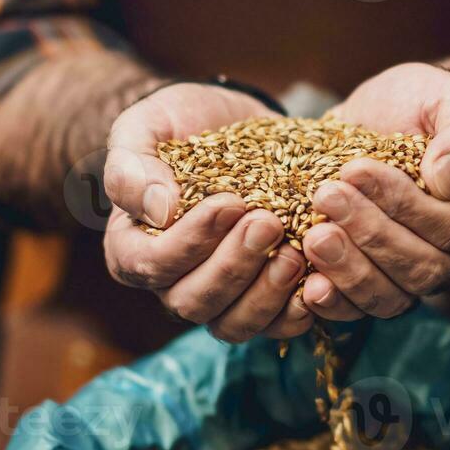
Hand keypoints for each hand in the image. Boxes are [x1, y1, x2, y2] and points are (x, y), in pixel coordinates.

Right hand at [101, 83, 311, 341]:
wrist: (235, 123)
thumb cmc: (181, 123)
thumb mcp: (147, 126)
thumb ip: (133, 166)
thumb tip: (157, 209)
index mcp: (133, 248)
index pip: (152, 265)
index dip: (190, 242)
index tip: (230, 202)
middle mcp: (171, 283)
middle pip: (194, 301)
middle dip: (234, 266)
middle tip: (269, 223)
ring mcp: (218, 296)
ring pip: (232, 324)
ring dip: (266, 294)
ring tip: (295, 253)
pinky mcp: (261, 297)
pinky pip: (274, 326)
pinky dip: (295, 313)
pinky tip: (316, 283)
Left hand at [302, 63, 449, 320]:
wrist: (376, 119)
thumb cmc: (419, 104)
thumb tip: (448, 180)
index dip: (406, 206)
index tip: (356, 169)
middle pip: (422, 269)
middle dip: (371, 235)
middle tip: (325, 196)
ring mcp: (413, 279)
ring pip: (390, 298)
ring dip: (349, 270)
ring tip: (313, 235)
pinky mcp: (373, 286)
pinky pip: (358, 311)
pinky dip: (333, 302)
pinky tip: (307, 283)